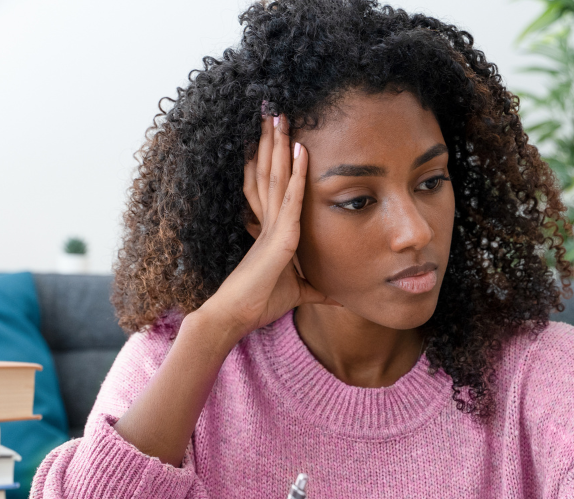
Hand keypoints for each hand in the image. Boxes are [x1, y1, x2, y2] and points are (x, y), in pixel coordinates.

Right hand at [197, 114, 337, 342]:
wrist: (235, 316)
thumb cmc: (259, 303)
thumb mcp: (298, 292)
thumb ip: (317, 289)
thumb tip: (338, 295)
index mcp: (270, 229)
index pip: (272, 185)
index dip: (274, 158)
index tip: (279, 133)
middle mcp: (267, 221)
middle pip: (270, 172)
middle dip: (273, 140)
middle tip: (276, 108)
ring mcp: (271, 226)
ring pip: (276, 177)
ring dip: (279, 144)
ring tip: (282, 114)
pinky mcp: (277, 238)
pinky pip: (288, 199)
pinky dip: (295, 174)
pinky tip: (300, 150)